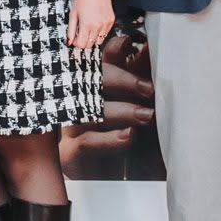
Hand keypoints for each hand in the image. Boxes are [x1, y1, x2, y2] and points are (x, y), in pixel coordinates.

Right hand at [61, 44, 156, 168]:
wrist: (101, 178)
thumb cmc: (119, 132)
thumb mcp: (133, 103)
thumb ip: (137, 75)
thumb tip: (146, 49)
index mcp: (93, 82)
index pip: (100, 56)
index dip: (115, 47)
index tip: (133, 43)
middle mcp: (78, 99)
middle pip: (91, 78)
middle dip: (122, 80)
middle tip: (149, 89)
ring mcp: (72, 124)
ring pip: (90, 109)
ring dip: (121, 111)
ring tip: (147, 116)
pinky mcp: (72, 151)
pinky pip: (87, 142)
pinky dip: (109, 139)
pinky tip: (128, 136)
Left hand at [65, 0, 114, 49]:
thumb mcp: (73, 14)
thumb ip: (71, 30)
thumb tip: (69, 43)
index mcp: (86, 25)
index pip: (82, 45)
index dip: (76, 43)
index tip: (75, 38)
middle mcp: (98, 26)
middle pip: (90, 45)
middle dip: (84, 41)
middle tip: (80, 33)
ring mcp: (105, 24)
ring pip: (99, 41)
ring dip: (92, 38)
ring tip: (88, 28)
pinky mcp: (111, 21)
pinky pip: (105, 33)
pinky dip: (100, 32)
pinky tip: (95, 24)